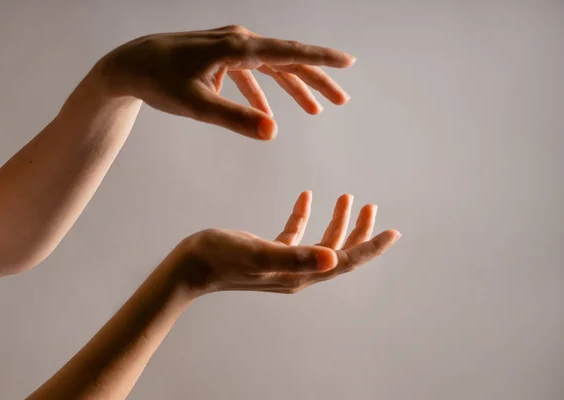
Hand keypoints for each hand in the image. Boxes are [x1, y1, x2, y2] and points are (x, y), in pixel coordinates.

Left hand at [94, 25, 354, 139]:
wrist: (129, 65)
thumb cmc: (159, 82)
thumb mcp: (197, 105)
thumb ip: (236, 118)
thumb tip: (274, 132)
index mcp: (237, 48)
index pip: (288, 52)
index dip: (320, 59)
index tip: (347, 63)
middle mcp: (238, 41)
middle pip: (287, 59)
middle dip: (315, 80)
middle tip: (340, 99)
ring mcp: (229, 47)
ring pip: (271, 66)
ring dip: (293, 87)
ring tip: (315, 110)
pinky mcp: (220, 56)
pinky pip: (250, 73)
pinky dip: (262, 91)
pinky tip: (267, 111)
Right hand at [173, 191, 400, 295]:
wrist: (189, 267)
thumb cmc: (221, 259)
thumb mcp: (259, 254)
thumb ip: (296, 257)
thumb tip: (334, 260)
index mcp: (301, 274)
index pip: (346, 262)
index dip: (371, 247)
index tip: (394, 232)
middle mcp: (297, 272)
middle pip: (339, 252)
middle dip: (358, 230)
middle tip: (371, 206)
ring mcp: (283, 264)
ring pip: (320, 242)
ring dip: (335, 220)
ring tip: (346, 196)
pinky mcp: (269, 253)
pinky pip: (295, 234)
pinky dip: (303, 215)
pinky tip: (305, 196)